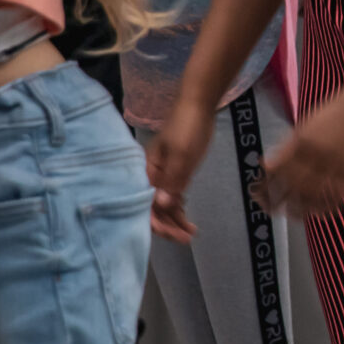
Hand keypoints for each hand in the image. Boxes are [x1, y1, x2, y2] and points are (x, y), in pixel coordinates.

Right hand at [144, 99, 214, 241]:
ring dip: (175, 219)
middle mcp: (150, 176)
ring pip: (163, 204)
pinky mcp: (174, 171)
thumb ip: (171, 181)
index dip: (158, 223)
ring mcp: (162, 174)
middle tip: (187, 238)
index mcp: (146, 172)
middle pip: (153, 208)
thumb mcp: (182, 156)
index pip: (145, 205)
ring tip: (191, 232)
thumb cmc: (188, 128)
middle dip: (168, 226)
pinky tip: (187, 218)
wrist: (198, 105)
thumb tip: (160, 206)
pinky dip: (178, 208)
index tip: (174, 236)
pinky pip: (171, 195)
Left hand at [255, 79, 343, 218]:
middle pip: (292, 186)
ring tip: (293, 214)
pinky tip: (319, 212)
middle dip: (278, 201)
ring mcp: (339, 163)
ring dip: (300, 209)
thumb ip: (291, 143)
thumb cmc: (341, 106)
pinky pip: (338, 196)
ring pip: (314, 195)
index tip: (258, 193)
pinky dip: (326, 208)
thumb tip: (270, 163)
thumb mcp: (309, 121)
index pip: (278, 169)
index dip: (266, 185)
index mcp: (303, 139)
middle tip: (271, 209)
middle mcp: (319, 153)